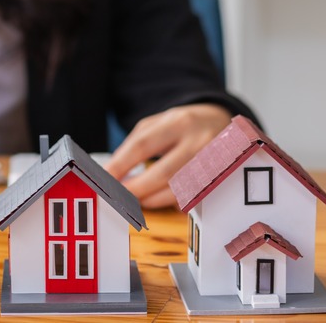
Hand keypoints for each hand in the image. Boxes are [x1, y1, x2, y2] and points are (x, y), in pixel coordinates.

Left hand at [104, 104, 231, 208]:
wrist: (222, 122)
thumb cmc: (183, 125)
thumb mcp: (160, 122)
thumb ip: (136, 143)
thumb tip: (113, 171)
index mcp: (179, 122)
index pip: (143, 145)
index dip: (120, 165)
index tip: (103, 179)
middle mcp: (200, 142)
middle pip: (162, 173)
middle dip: (135, 189)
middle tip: (116, 196)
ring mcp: (214, 164)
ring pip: (177, 191)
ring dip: (150, 199)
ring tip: (134, 199)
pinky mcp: (220, 182)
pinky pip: (191, 199)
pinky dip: (169, 202)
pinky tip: (157, 199)